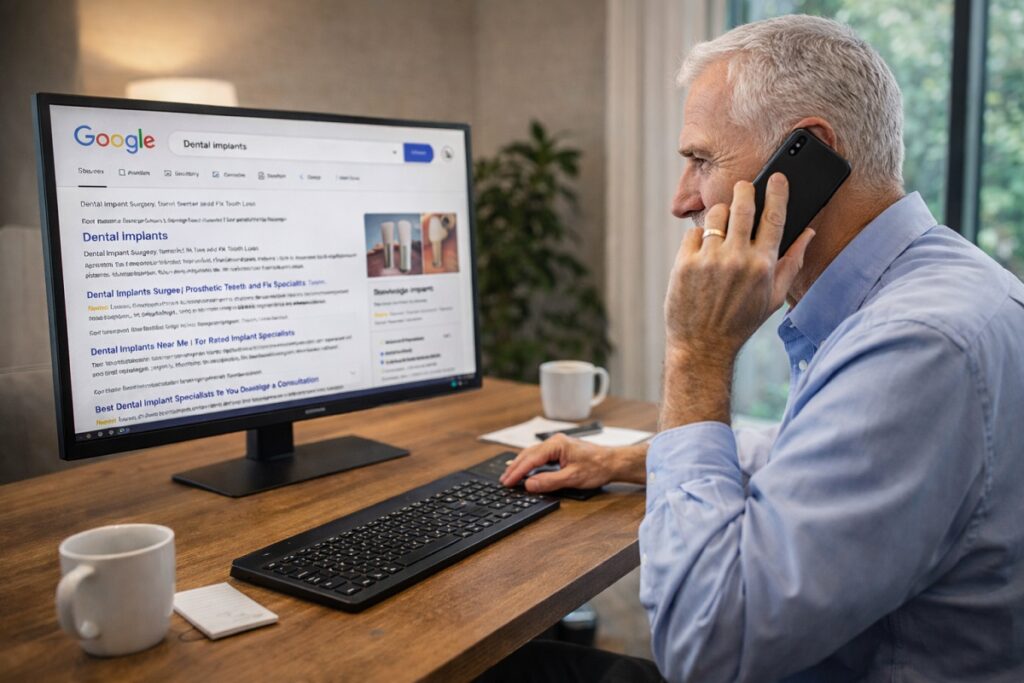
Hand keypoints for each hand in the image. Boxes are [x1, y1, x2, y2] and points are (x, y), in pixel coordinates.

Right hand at [499, 435, 646, 492]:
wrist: (613, 462)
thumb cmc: (597, 467)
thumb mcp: (572, 478)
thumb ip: (548, 481)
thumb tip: (529, 484)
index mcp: (556, 445)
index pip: (531, 459)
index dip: (517, 472)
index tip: (507, 482)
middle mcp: (555, 442)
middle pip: (528, 454)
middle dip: (515, 468)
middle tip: (504, 481)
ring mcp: (557, 445)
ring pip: (532, 454)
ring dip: (521, 465)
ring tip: (510, 476)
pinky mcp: (560, 450)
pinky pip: (540, 456)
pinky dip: (530, 463)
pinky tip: (526, 470)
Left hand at [663, 173, 813, 362]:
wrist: (702, 346)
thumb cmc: (741, 322)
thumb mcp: (774, 298)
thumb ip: (792, 263)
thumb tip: (809, 232)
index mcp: (764, 265)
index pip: (775, 217)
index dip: (777, 192)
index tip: (777, 177)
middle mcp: (738, 259)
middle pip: (743, 204)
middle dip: (745, 189)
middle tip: (744, 186)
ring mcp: (709, 260)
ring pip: (716, 214)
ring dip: (721, 216)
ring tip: (722, 231)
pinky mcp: (685, 263)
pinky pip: (694, 233)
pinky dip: (699, 239)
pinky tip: (702, 256)